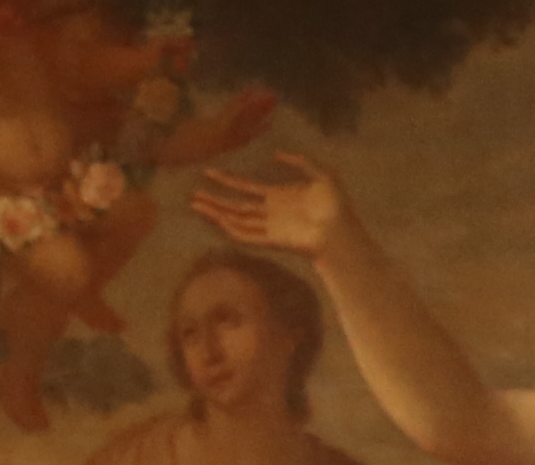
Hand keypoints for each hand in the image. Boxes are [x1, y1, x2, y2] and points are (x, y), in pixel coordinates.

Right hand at [188, 154, 344, 262]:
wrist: (342, 228)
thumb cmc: (336, 205)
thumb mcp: (320, 174)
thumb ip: (300, 161)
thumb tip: (276, 154)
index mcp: (278, 197)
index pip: (246, 188)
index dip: (227, 181)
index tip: (208, 173)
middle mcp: (270, 213)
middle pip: (235, 206)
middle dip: (214, 200)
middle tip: (192, 194)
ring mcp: (270, 227)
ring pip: (236, 220)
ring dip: (216, 213)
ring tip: (196, 205)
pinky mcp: (272, 240)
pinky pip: (247, 235)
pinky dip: (232, 228)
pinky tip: (217, 220)